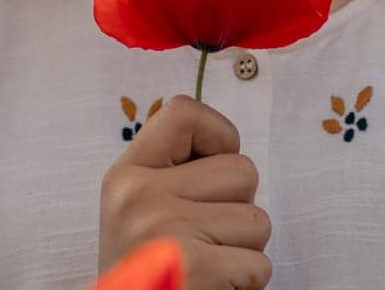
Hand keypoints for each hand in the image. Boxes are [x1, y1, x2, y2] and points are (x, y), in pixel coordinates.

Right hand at [98, 94, 271, 288]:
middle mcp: (139, 195)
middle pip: (242, 170)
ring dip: (244, 250)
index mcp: (126, 174)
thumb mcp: (137, 209)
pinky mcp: (192, 266)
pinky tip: (211, 287)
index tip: (211, 167)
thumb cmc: (146, 268)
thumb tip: (226, 143)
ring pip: (257, 220)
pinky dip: (246, 284)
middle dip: (239, 208)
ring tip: (207, 264)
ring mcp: (164, 229)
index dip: (218, 135)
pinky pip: (259, 264)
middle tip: (204, 237)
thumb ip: (172, 173)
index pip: (184, 111)